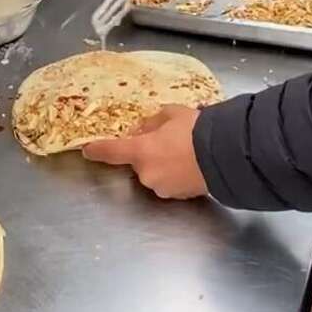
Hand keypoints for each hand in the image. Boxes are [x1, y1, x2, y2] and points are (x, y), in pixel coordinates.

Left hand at [83, 106, 207, 198]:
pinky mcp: (179, 197)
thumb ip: (152, 123)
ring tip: (185, 150)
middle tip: (168, 139)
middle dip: (148, 152)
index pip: (112, 151)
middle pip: (139, 162)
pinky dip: (175, 174)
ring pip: (155, 173)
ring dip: (163, 164)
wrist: (224, 155)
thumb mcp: (171, 114)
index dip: (98, 149)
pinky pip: (170, 182)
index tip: (87, 150)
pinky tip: (192, 163)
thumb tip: (142, 130)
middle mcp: (147, 174)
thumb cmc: (196, 130)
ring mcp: (163, 188)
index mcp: (141, 152)